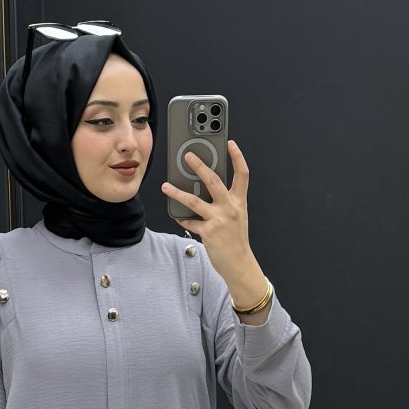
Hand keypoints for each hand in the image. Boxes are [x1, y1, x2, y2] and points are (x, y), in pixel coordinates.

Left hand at [161, 140, 251, 282]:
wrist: (239, 263)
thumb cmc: (236, 240)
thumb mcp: (237, 216)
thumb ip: (226, 202)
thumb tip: (207, 191)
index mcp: (239, 201)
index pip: (242, 174)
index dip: (237, 157)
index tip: (230, 144)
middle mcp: (229, 207)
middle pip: (213, 180)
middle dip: (199, 165)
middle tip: (187, 156)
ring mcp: (218, 219)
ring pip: (193, 200)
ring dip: (177, 192)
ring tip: (166, 186)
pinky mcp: (208, 232)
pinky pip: (190, 222)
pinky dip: (182, 219)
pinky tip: (178, 216)